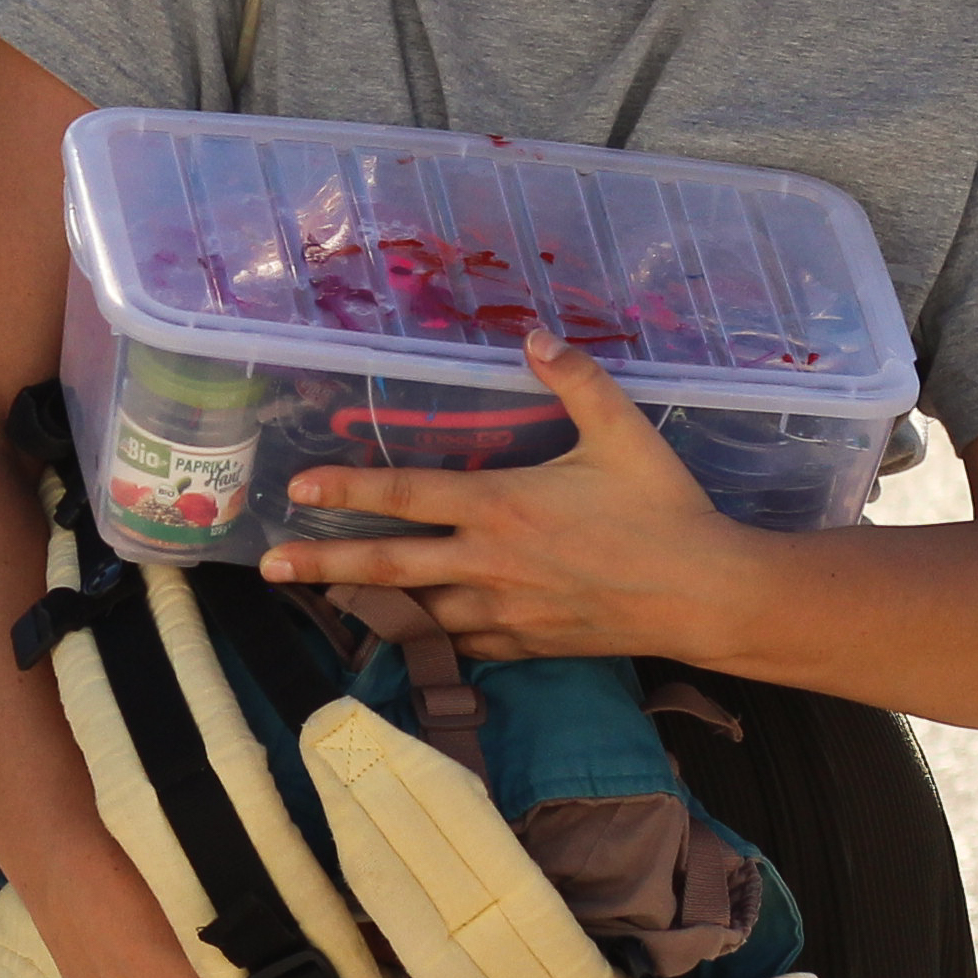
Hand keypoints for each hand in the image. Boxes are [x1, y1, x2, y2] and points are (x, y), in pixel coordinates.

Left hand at [260, 328, 749, 661]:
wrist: (706, 595)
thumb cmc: (665, 509)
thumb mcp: (623, 432)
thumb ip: (575, 380)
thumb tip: (533, 333)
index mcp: (501, 505)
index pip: (405, 494)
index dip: (347, 488)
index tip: (298, 488)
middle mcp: (489, 562)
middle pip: (388, 564)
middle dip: (323, 563)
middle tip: (271, 566)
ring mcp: (504, 610)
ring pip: (417, 611)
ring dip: (368, 603)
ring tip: (324, 597)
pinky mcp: (526, 644)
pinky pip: (463, 643)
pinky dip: (431, 636)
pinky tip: (410, 631)